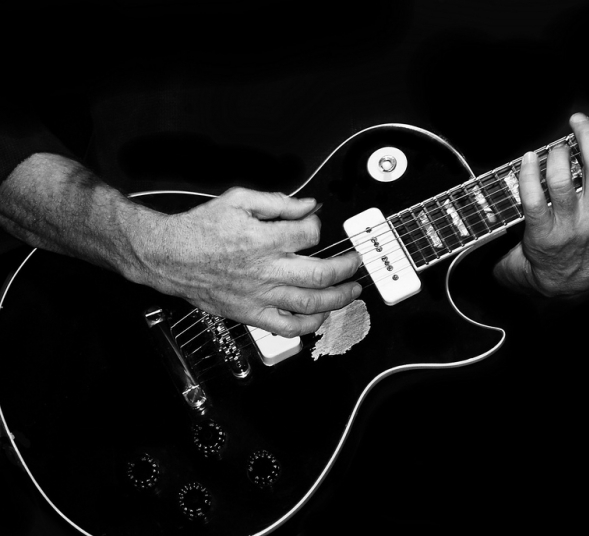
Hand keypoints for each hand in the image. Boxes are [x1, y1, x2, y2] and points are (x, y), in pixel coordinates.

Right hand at [129, 187, 361, 336]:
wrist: (168, 256)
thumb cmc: (200, 227)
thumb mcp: (238, 199)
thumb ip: (278, 201)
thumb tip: (309, 205)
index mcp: (263, 239)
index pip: (310, 233)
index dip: (319, 225)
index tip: (316, 224)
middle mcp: (266, 269)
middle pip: (321, 273)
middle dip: (347, 267)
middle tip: (357, 262)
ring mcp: (259, 295)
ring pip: (310, 303)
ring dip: (339, 298)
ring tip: (353, 290)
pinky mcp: (250, 313)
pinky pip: (287, 327)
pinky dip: (309, 326)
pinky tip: (322, 317)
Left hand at [494, 113, 588, 296]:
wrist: (569, 286)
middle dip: (585, 134)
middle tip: (576, 120)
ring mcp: (570, 229)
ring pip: (563, 180)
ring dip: (558, 154)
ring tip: (556, 146)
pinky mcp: (542, 236)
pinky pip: (532, 199)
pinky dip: (528, 173)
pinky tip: (529, 159)